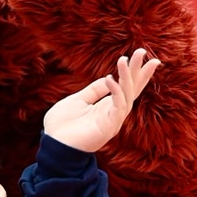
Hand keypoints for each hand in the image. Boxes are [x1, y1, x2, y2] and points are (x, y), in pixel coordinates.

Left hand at [44, 48, 160, 152]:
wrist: (53, 144)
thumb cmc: (63, 125)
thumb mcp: (77, 100)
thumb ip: (94, 91)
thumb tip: (108, 78)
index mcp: (107, 106)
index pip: (126, 86)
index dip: (135, 72)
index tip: (143, 56)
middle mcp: (113, 112)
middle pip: (132, 89)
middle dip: (138, 71)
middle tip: (143, 52)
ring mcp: (113, 119)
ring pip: (127, 95)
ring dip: (127, 77)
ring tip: (124, 60)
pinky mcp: (109, 126)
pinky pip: (117, 106)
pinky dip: (116, 92)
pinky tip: (110, 79)